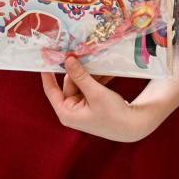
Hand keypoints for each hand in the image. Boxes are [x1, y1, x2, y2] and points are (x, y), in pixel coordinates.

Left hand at [41, 57, 162, 142]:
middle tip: (85, 53)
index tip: (45, 56)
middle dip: (79, 69)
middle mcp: (71, 109)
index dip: (47, 73)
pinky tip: (107, 69)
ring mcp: (81, 106)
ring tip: (98, 60)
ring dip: (90, 72)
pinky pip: (90, 85)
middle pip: (69, 82)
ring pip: (81, 81)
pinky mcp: (91, 102)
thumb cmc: (112, 114)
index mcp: (66, 112)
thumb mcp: (95, 93)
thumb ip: (80, 76)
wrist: (132, 126)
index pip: (51, 90)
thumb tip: (67, 59)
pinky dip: (97, 78)